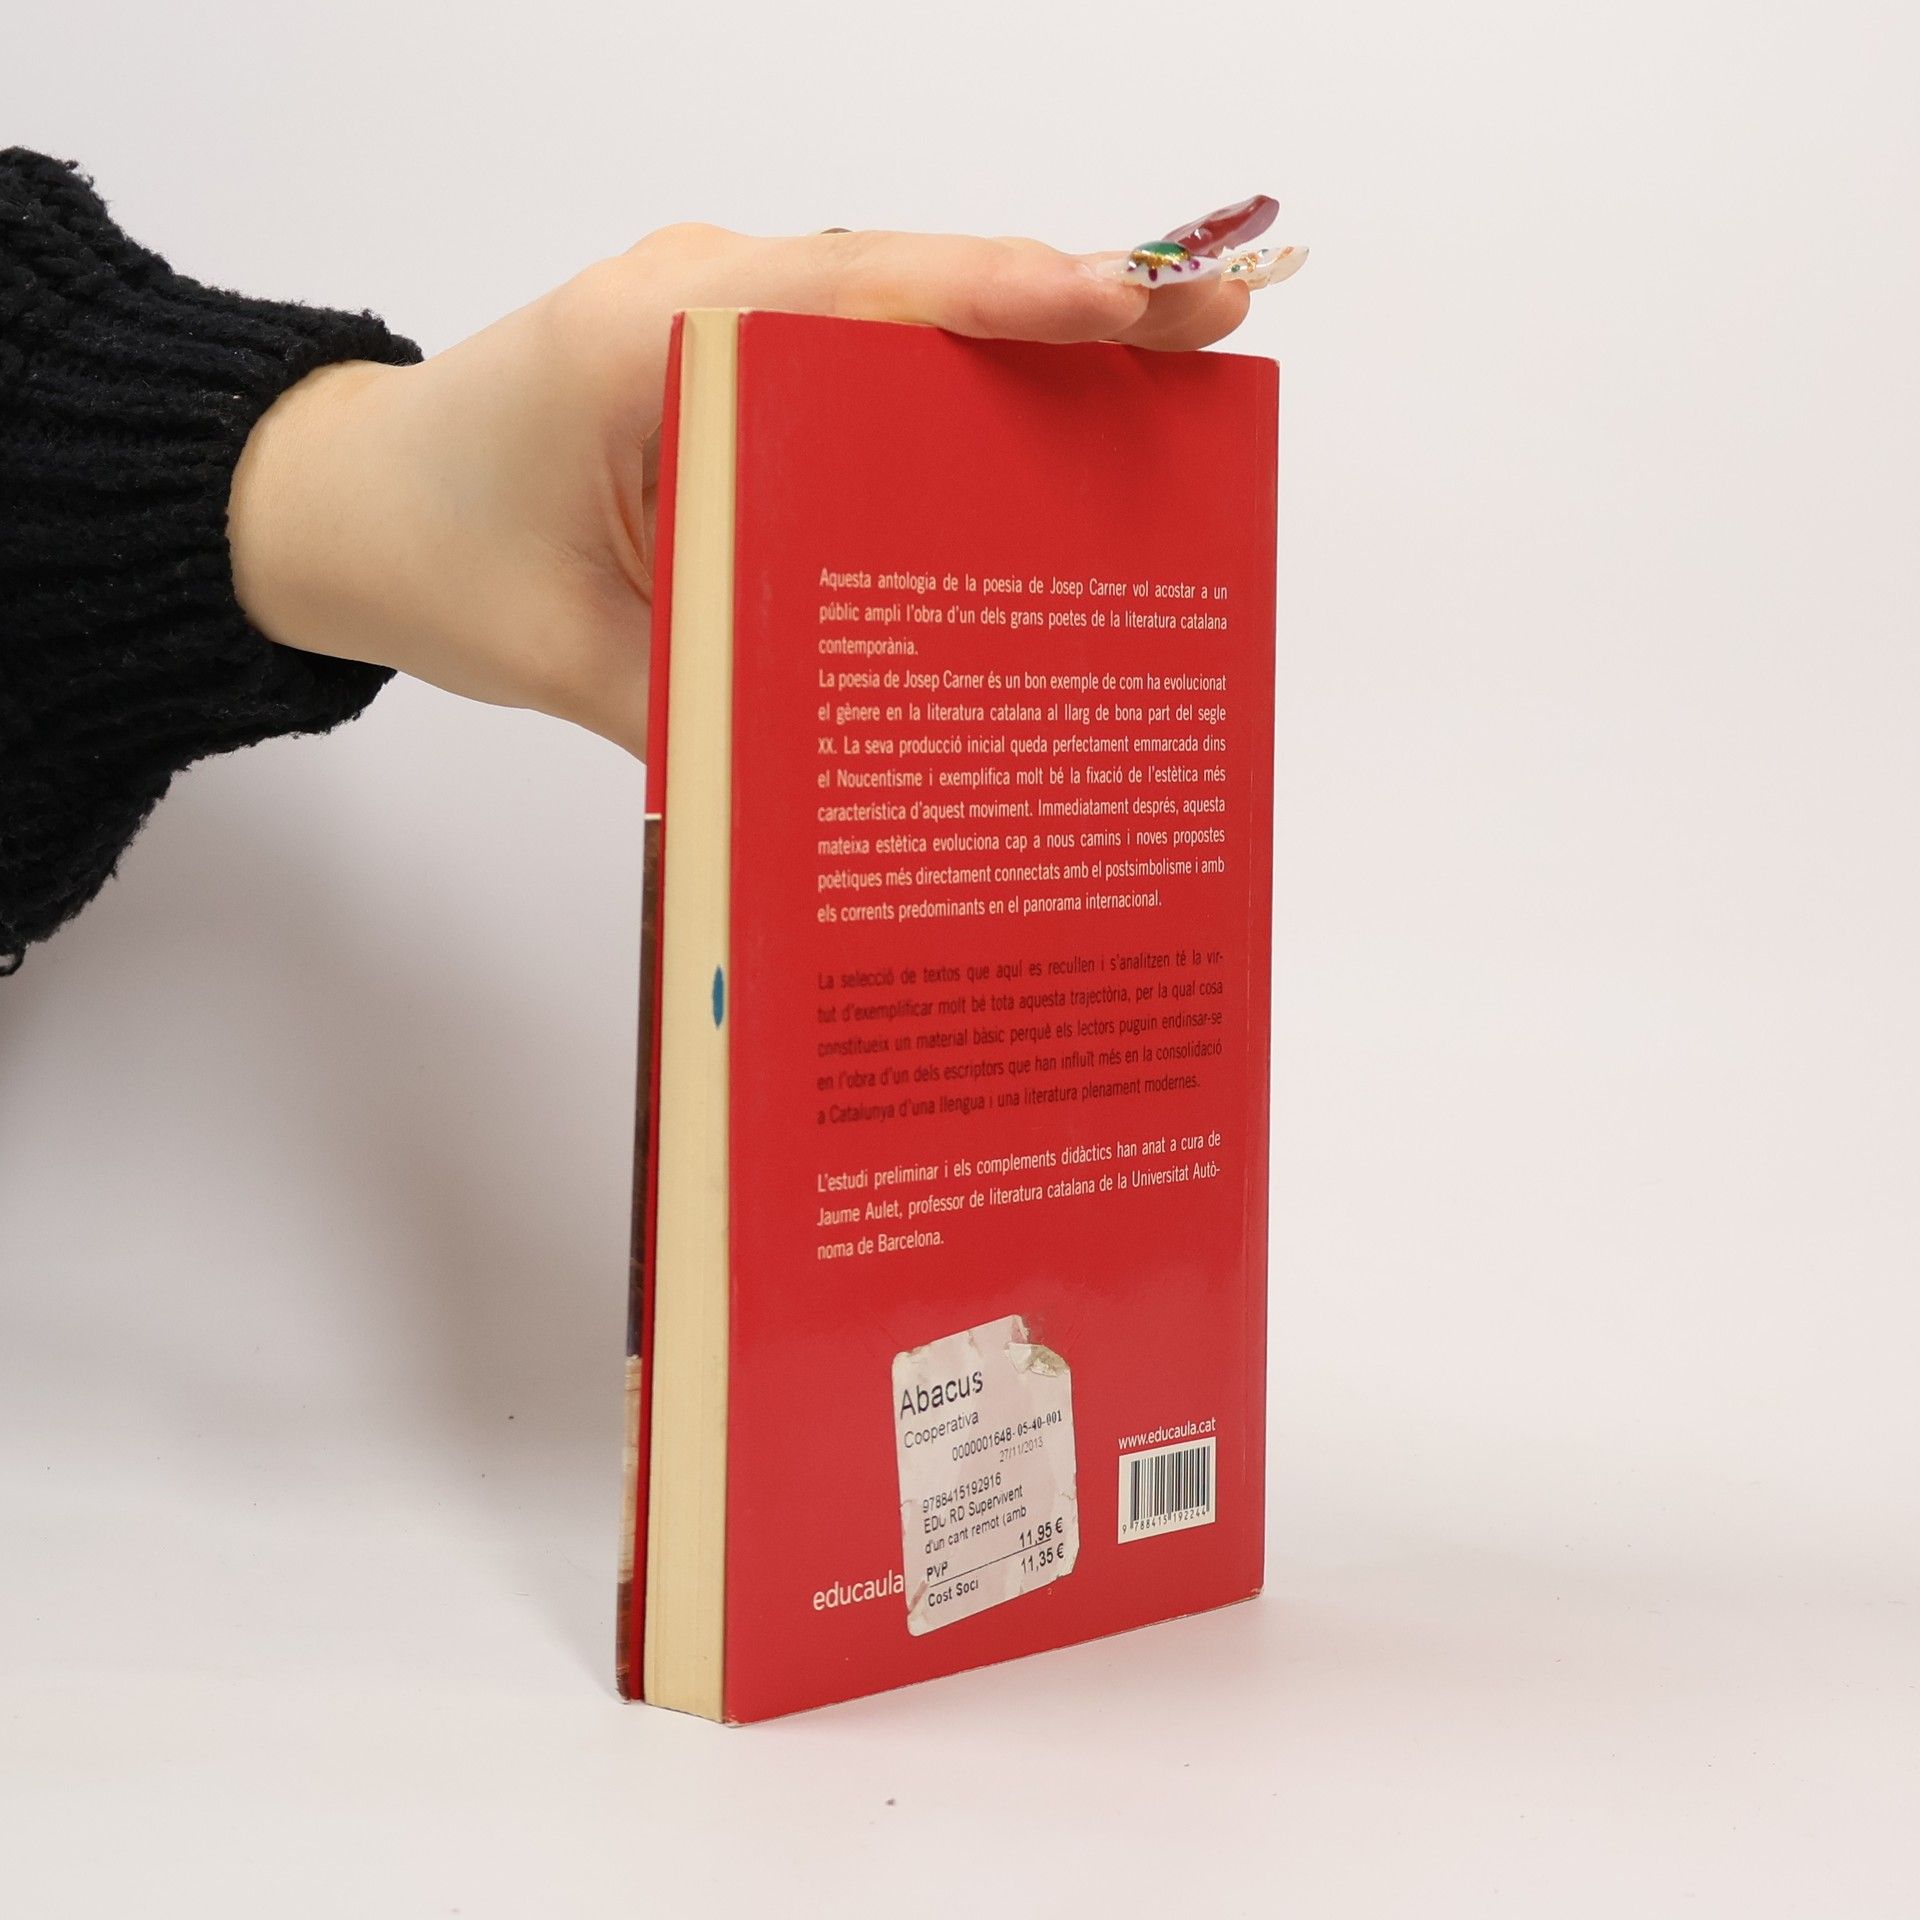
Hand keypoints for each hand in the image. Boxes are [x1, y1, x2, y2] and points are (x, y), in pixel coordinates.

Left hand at [228, 224, 1254, 755]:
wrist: (339, 509)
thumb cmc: (436, 561)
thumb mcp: (576, 658)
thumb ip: (723, 699)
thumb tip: (873, 773)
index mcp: (654, 336)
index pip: (862, 295)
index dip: (1008, 300)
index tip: (1135, 306)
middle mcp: (700, 296)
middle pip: (913, 282)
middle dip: (1068, 302)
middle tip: (1214, 321)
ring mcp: (717, 316)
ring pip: (901, 308)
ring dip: (1029, 333)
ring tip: (1169, 360)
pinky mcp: (728, 358)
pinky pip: (861, 351)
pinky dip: (959, 371)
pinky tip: (1045, 415)